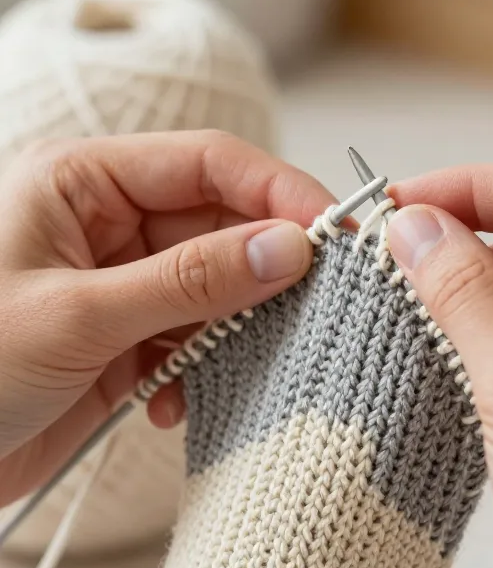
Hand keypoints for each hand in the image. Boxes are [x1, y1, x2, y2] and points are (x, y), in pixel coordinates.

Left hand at [0, 130, 333, 505]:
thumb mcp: (80, 314)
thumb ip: (189, 281)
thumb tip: (288, 249)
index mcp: (81, 184)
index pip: (206, 165)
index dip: (278, 194)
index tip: (337, 233)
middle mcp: (105, 228)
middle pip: (219, 228)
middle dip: (264, 273)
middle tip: (316, 311)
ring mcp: (117, 289)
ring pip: (212, 293)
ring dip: (232, 334)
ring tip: (239, 368)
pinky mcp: (121, 345)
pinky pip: (189, 343)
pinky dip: (198, 373)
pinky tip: (170, 403)